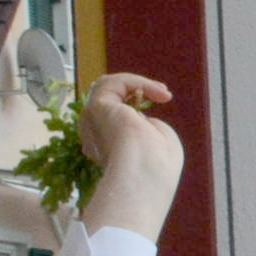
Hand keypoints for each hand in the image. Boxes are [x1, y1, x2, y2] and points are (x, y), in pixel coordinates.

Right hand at [74, 74, 183, 238]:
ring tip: (162, 92)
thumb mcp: (158, 145)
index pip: (114, 122)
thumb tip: (140, 117)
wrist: (144, 173)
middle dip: (135, 94)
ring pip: (107, 89)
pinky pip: (113, 84)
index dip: (138, 109)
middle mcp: (95, 136)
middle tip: (162, 95)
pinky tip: (160, 92)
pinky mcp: (95, 107)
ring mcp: (92, 121)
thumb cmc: (157, 168)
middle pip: (108, 103)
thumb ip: (149, 129)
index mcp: (109, 150)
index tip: (163, 105)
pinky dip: (138, 82)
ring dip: (137, 84)